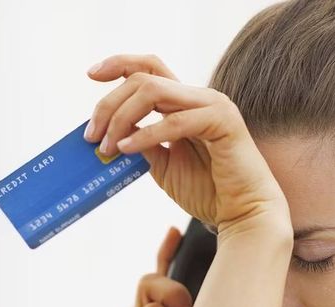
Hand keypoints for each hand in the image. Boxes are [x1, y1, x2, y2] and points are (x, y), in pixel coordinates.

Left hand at [83, 54, 291, 241]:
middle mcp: (200, 97)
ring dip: (121, 117)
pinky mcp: (224, 121)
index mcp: (187, 104)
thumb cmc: (209, 192)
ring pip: (153, 90)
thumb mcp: (163, 165)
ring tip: (106, 146)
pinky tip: (126, 150)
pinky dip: (145, 135)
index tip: (91, 75)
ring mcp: (214, 105)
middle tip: (91, 135)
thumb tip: (107, 136)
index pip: (150, 68)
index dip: (118, 64)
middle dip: (109, 104)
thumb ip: (142, 144)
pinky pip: (175, 121)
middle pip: (143, 78)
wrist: (243, 214)